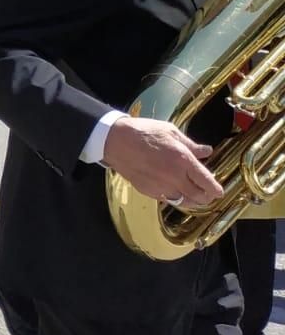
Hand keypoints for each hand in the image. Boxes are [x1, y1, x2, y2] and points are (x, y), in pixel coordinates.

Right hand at [102, 116, 222, 208]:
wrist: (115, 141)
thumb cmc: (143, 132)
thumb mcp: (170, 131)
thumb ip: (191, 144)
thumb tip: (206, 151)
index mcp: (183, 160)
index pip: (207, 182)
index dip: (216, 190)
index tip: (218, 191)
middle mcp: (175, 177)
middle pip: (199, 196)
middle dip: (207, 197)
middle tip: (208, 194)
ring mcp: (161, 186)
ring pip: (184, 202)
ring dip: (192, 201)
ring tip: (193, 196)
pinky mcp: (149, 190)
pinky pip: (167, 199)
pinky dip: (174, 198)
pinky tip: (173, 191)